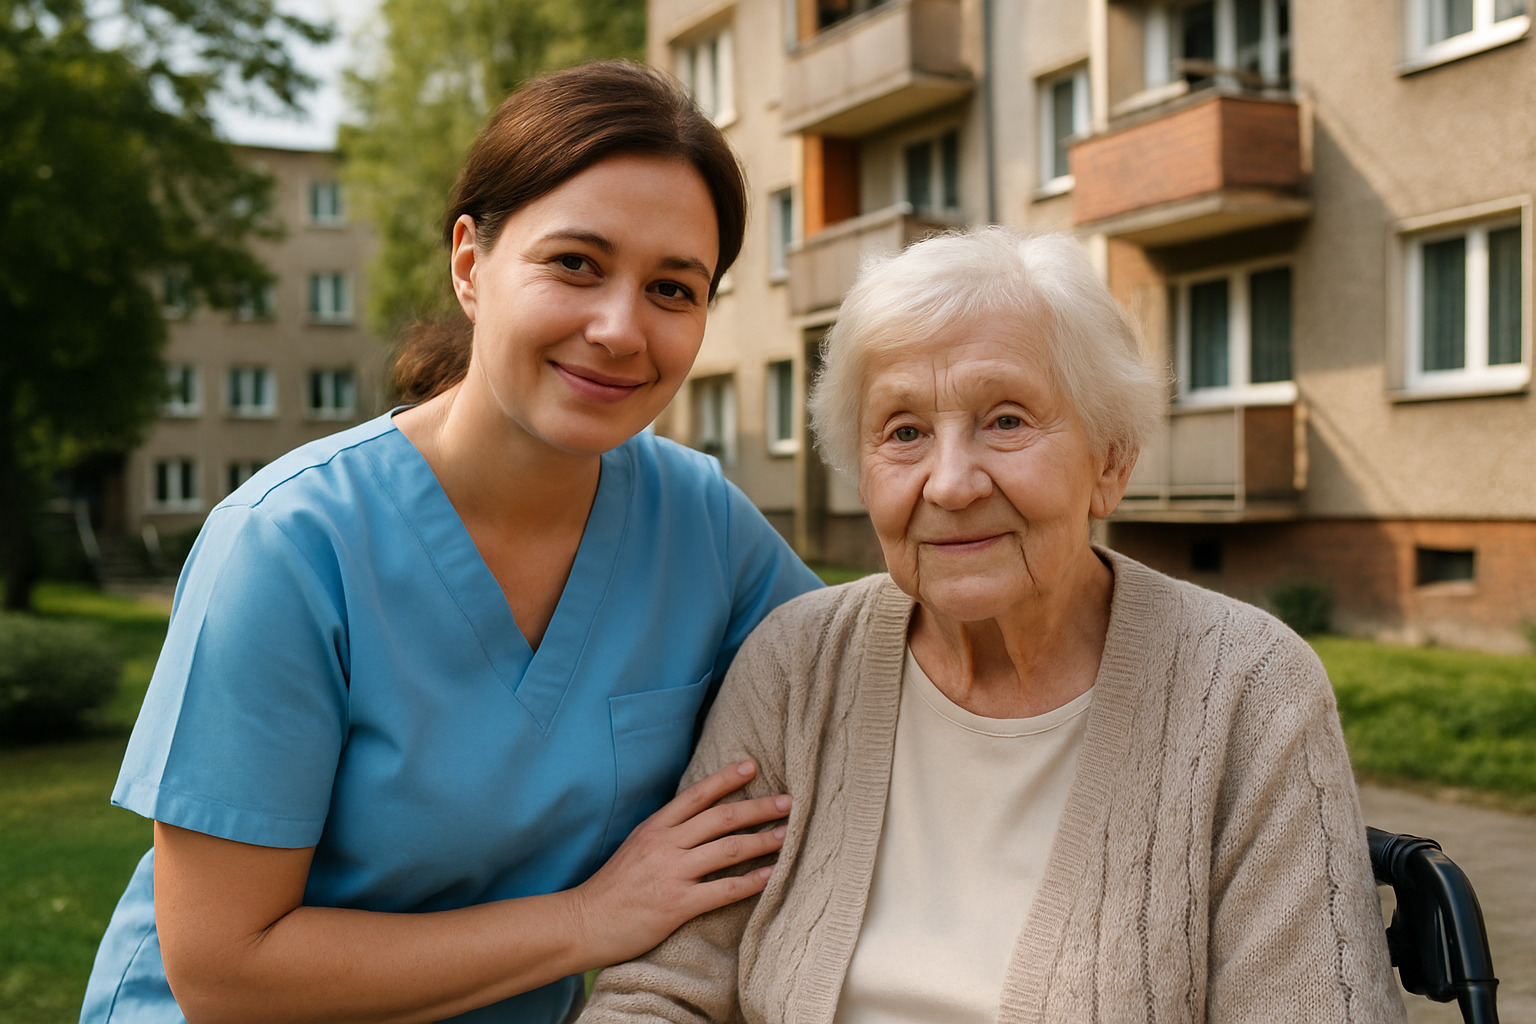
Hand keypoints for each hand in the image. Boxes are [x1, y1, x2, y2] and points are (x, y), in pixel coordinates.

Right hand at [570, 760, 789, 965]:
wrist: (584, 921)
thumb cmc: (612, 887)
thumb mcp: (635, 846)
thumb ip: (665, 832)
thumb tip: (699, 819)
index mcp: (655, 827)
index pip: (697, 794)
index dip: (726, 778)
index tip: (752, 766)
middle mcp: (665, 844)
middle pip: (722, 817)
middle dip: (759, 808)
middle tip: (788, 802)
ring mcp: (672, 873)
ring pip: (729, 848)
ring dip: (763, 841)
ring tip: (787, 836)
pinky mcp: (677, 904)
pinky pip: (724, 890)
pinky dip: (752, 882)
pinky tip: (770, 876)